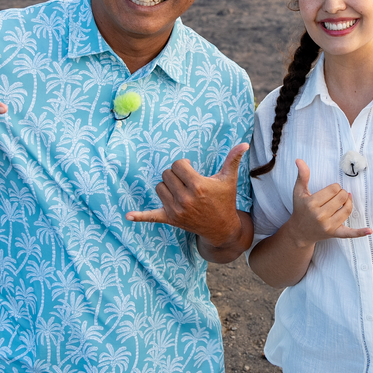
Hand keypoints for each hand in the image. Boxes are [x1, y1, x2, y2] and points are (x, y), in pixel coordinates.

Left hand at [127, 143, 249, 248]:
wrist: (221, 227)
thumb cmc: (224, 200)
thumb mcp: (228, 179)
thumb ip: (233, 160)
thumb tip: (243, 144)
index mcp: (198, 186)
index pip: (178, 165)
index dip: (184, 165)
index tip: (192, 171)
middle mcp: (185, 198)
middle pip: (167, 174)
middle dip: (176, 175)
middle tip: (187, 182)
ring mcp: (176, 210)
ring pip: (159, 187)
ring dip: (167, 186)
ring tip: (180, 191)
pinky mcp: (170, 218)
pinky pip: (151, 216)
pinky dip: (140, 216)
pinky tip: (128, 216)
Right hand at [283, 159, 370, 247]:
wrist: (300, 232)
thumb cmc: (300, 209)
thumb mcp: (298, 191)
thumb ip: (302, 175)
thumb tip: (299, 160)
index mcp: (311, 204)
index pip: (334, 189)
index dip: (334, 187)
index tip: (329, 191)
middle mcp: (320, 215)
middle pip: (342, 197)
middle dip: (341, 194)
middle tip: (335, 197)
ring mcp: (328, 226)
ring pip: (347, 209)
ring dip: (348, 203)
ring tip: (344, 202)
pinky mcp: (334, 233)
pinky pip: (349, 233)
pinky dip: (360, 232)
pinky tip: (369, 230)